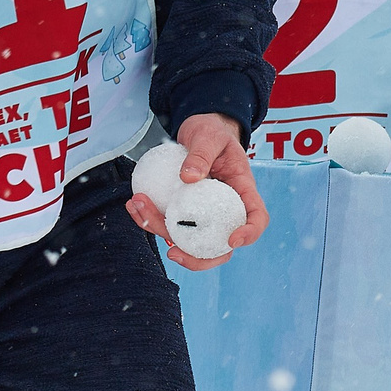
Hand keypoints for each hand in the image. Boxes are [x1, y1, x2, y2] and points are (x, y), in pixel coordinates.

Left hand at [125, 112, 268, 270]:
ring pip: (188, 240)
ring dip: (159, 231)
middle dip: (197, 259)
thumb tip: (187, 177)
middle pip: (221, 246)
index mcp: (242, 190)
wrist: (198, 131)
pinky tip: (134, 205)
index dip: (249, 233)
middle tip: (173, 252)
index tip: (233, 239)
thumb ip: (201, 153)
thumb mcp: (208, 135)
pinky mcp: (183, 212)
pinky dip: (148, 218)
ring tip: (138, 206)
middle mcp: (225, 209)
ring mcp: (203, 215)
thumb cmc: (211, 131)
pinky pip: (168, 224)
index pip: (256, 217)